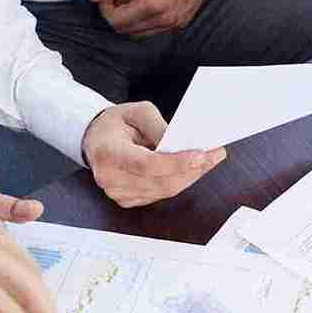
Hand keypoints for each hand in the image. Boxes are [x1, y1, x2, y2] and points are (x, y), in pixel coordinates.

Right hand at [81, 102, 223, 209]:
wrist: (97, 140)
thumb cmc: (116, 124)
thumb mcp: (137, 112)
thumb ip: (159, 127)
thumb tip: (181, 144)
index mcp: (108, 153)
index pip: (146, 164)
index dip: (176, 163)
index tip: (201, 155)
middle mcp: (110, 178)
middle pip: (160, 182)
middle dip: (192, 170)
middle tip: (214, 155)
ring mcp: (118, 193)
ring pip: (164, 191)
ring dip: (190, 176)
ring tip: (208, 160)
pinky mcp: (127, 200)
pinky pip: (160, 194)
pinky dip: (179, 182)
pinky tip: (191, 169)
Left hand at [92, 0, 221, 37]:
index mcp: (151, 5)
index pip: (115, 21)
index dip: (104, 8)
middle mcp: (164, 20)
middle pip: (125, 30)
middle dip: (116, 14)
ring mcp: (174, 24)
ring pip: (140, 33)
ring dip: (130, 18)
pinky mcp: (181, 22)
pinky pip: (155, 29)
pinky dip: (146, 20)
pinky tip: (149, 0)